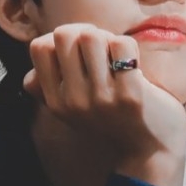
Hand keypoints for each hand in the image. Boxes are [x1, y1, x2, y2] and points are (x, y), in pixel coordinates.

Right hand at [23, 23, 185, 185]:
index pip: (40, 47)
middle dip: (87, 33)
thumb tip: (34, 64)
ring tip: (119, 57)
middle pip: (64, 34)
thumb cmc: (113, 119)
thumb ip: (49, 85)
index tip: (82, 49)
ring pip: (92, 36)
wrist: (151, 152)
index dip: (62, 38)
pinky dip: (130, 47)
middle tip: (105, 49)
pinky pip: (122, 45)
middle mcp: (73, 100)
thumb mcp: (74, 108)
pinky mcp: (130, 96)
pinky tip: (135, 65)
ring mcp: (100, 99)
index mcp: (56, 101)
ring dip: (109, 39)